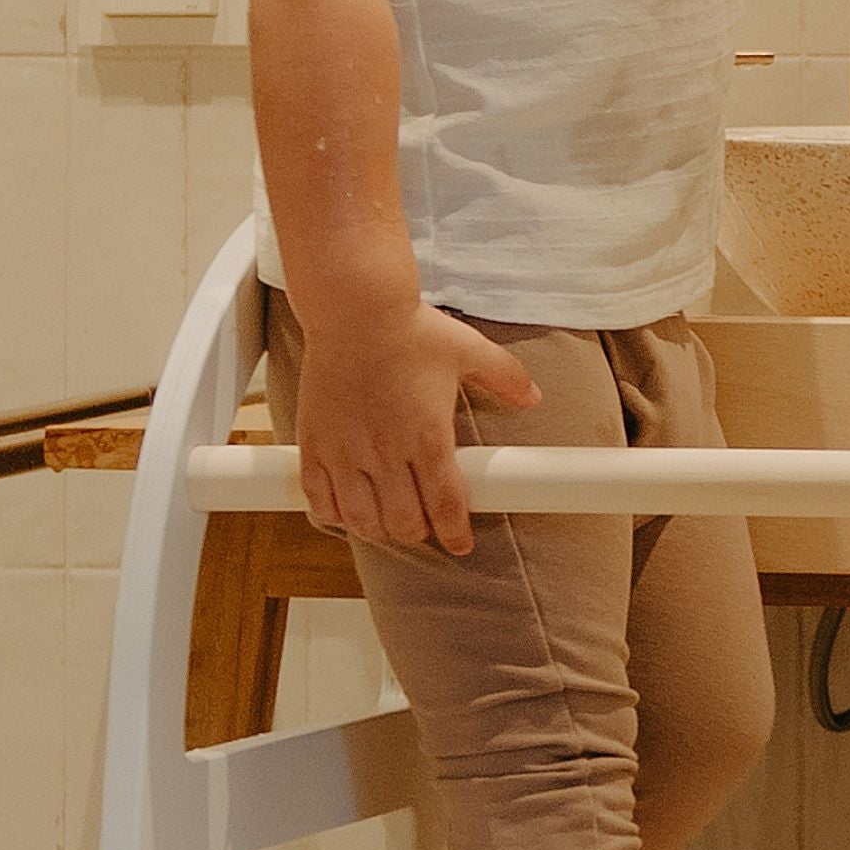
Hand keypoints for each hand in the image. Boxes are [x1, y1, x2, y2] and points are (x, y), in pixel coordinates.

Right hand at [287, 302, 539, 554]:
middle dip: (418, 531)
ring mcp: (346, 450)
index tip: (460, 543)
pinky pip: (319, 498)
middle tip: (423, 523)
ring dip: (378, 529)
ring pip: (362, 520)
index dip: (455, 534)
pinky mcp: (315, 443)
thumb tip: (534, 397)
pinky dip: (334, 514)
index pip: (445, 507)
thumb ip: (506, 377)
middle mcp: (386, 451)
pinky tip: (347, 510)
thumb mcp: (469, 350)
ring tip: (387, 521)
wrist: (354, 306)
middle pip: (404, 523)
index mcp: (428, 436)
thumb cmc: (409, 328)